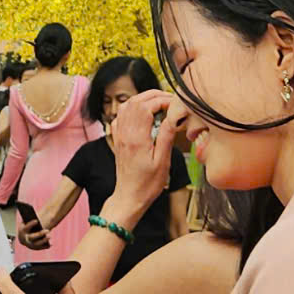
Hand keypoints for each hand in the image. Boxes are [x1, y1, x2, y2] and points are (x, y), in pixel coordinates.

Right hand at [15, 207, 47, 247]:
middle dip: (39, 234)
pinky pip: (41, 247)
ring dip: (43, 240)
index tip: (36, 220)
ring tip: (49, 236)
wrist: (27, 233)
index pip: (25, 228)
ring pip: (36, 244)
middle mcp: (24, 239)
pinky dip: (46, 246)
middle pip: (31, 237)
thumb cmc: (30, 224)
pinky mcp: (35, 248)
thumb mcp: (30, 219)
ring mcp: (29, 244)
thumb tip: (40, 216)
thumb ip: (32, 217)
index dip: (30, 224)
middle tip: (47, 230)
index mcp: (22, 230)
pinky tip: (51, 244)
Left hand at [104, 92, 179, 226]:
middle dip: (153, 95)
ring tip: (159, 103)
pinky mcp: (118, 139)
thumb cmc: (147, 184)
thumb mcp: (162, 162)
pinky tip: (143, 114)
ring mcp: (120, 135)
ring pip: (127, 106)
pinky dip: (132, 108)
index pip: (146, 106)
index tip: (175, 104)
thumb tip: (172, 117)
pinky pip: (121, 116)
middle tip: (170, 99)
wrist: (129, 197)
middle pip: (135, 101)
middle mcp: (125, 133)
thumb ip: (166, 136)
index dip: (161, 100)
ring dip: (143, 100)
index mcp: (137, 138)